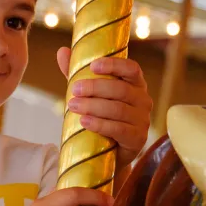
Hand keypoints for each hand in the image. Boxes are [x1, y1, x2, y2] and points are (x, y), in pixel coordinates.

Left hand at [58, 48, 151, 174]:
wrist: (108, 153)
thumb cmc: (100, 118)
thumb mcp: (88, 95)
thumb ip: (77, 74)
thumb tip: (62, 51)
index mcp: (135, 85)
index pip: (131, 69)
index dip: (114, 65)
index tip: (93, 65)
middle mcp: (143, 100)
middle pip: (121, 90)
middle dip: (96, 89)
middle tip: (74, 90)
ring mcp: (142, 120)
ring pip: (118, 110)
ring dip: (94, 107)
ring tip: (73, 106)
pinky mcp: (137, 139)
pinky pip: (119, 129)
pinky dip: (100, 125)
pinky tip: (84, 122)